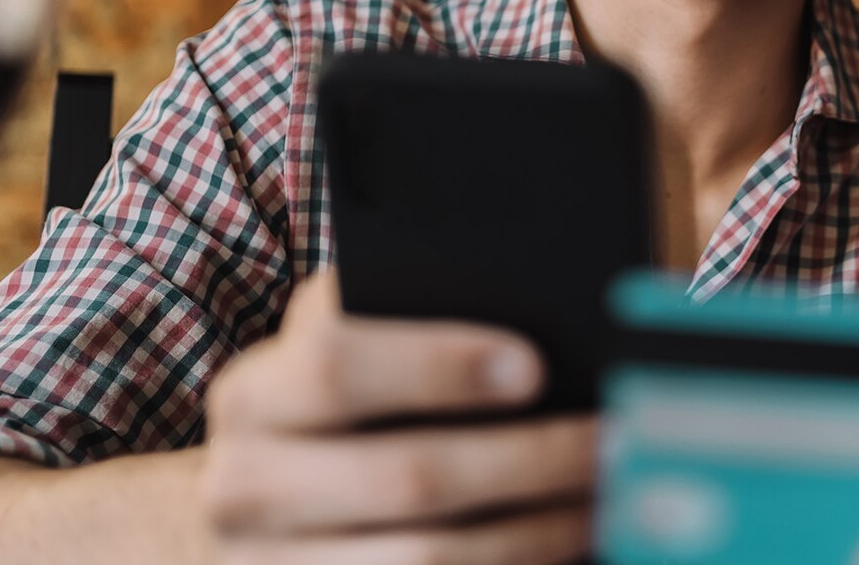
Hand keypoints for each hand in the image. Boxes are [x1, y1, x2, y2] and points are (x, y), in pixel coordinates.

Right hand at [200, 272, 594, 563]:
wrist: (259, 510)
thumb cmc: (340, 406)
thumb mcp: (350, 348)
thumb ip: (412, 318)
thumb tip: (545, 324)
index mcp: (255, 394)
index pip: (336, 365)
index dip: (438, 364)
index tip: (534, 365)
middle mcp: (244, 486)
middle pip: (406, 478)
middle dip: (529, 460)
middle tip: (614, 440)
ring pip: (426, 560)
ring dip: (537, 532)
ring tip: (611, 499)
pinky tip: (571, 547)